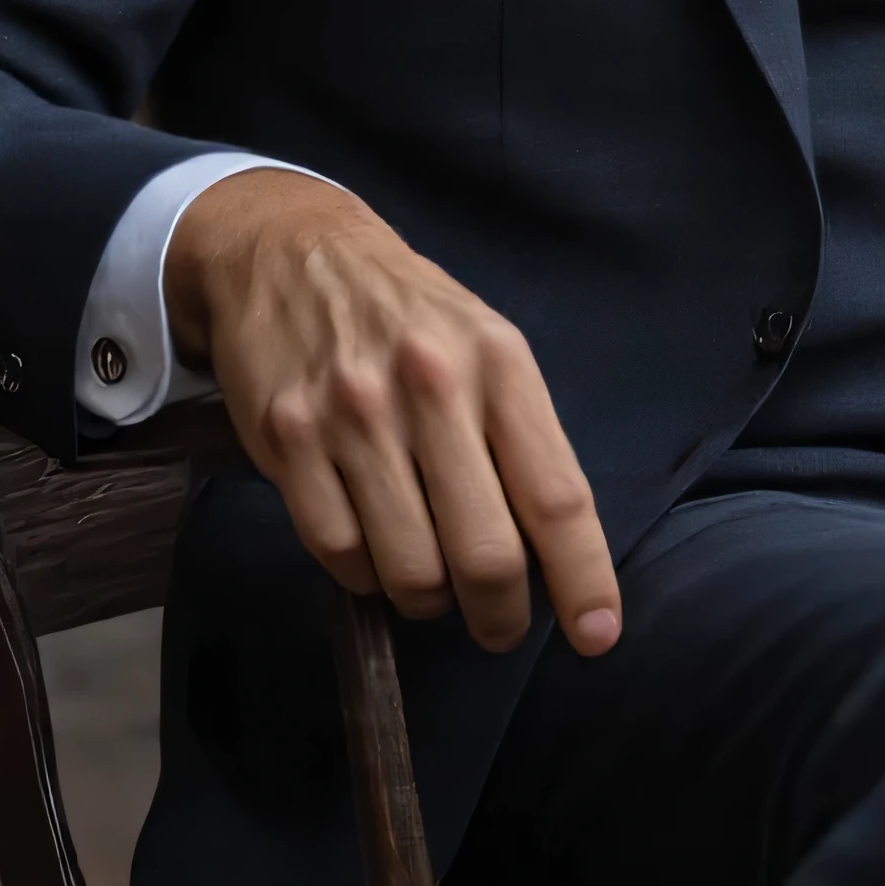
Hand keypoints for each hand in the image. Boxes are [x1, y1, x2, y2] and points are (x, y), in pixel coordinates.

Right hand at [163, 168, 620, 655]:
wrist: (290, 250)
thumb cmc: (409, 313)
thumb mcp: (487, 345)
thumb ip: (520, 438)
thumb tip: (555, 555)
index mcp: (499, 364)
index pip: (556, 495)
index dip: (583, 578)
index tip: (596, 636)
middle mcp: (430, 387)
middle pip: (485, 553)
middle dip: (500, 614)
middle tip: (499, 623)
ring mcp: (353, 416)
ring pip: (409, 568)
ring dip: (427, 600)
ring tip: (430, 580)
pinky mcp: (288, 440)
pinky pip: (338, 552)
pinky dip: (364, 576)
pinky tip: (374, 551)